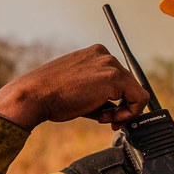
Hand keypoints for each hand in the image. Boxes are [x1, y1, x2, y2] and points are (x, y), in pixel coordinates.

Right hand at [0, 45, 149, 130]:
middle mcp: (104, 55)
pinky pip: (139, 98)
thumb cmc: (51, 96)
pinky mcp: (114, 78)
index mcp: (95, 54)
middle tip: (105, 119)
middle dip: (120, 105)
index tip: (107, 112)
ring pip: (136, 91)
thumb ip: (100, 92)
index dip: (117, 98)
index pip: (119, 77)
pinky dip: (131, 112)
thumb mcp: (79, 87)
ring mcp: (110, 65)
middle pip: (129, 84)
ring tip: (103, 118)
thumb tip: (119, 108)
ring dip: (123, 110)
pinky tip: (112, 118)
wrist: (34, 95)